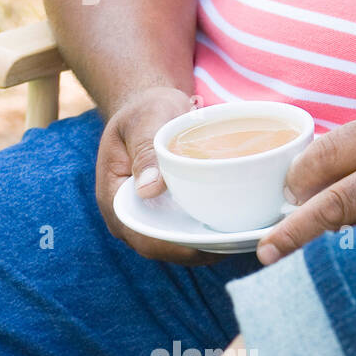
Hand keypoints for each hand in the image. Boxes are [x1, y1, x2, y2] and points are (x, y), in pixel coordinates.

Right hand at [97, 85, 222, 263]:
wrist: (149, 104)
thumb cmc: (145, 108)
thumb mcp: (145, 120)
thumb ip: (145, 151)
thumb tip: (147, 190)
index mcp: (115, 197)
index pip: (140, 235)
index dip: (172, 247)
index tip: (206, 246)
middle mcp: (130, 213)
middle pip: (161, 245)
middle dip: (195, 251)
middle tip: (234, 246)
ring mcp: (147, 212)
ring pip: (175, 240)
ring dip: (204, 244)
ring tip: (241, 240)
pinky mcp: (165, 206)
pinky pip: (184, 225)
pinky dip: (206, 228)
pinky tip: (235, 225)